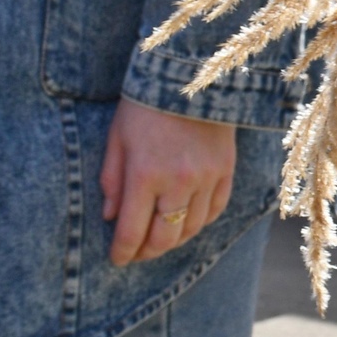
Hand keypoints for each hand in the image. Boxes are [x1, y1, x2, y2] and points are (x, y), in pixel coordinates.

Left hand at [101, 98, 237, 265]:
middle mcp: (178, 181)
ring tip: (161, 239)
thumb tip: (111, 217)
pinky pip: (216, 209)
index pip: (132, 231)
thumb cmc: (144, 106)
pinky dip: (200, 221)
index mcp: (145, 174)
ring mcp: (207, 177)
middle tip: (137, 254)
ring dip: (174, 240)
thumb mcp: (117, 140)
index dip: (122, 252)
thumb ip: (112, 181)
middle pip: (165, 237)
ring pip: (192, 228)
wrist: (189, 76)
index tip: (116, 260)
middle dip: (147, 252)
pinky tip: (187, 221)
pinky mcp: (226, 169)